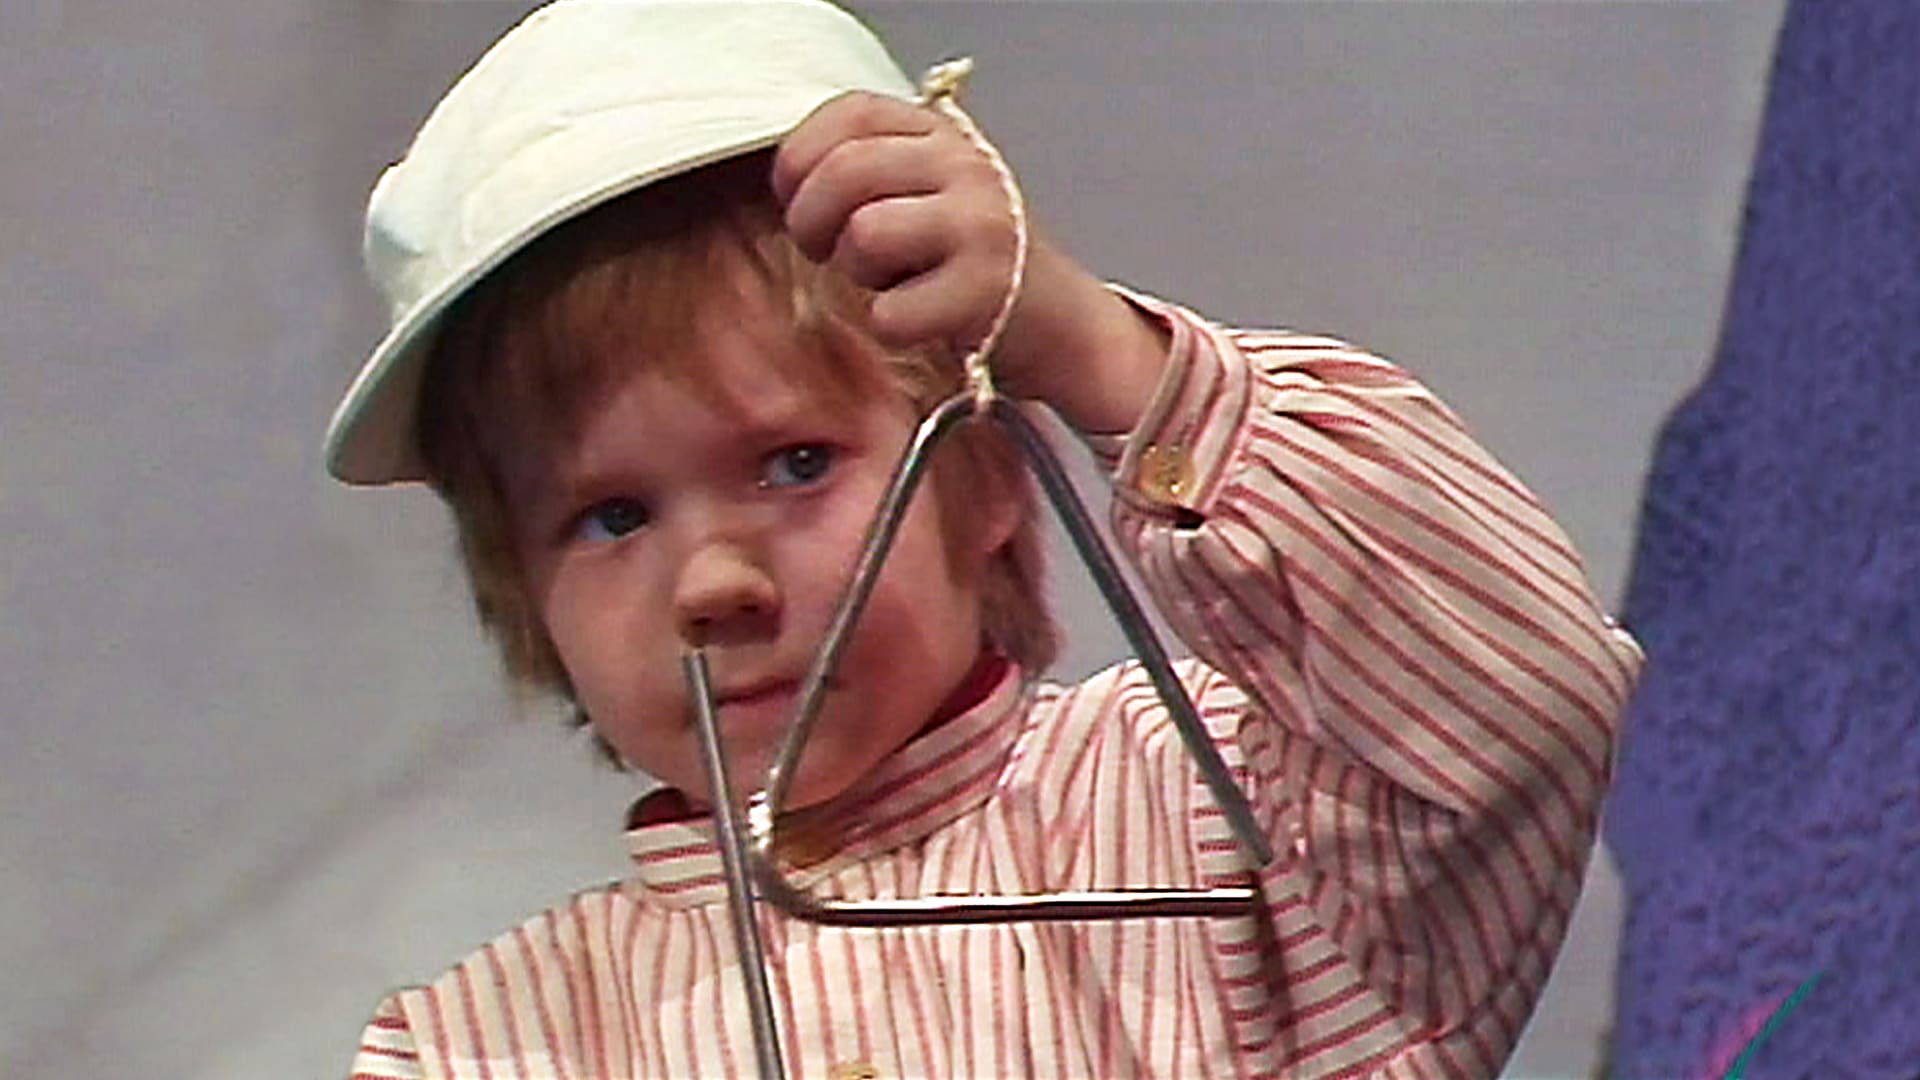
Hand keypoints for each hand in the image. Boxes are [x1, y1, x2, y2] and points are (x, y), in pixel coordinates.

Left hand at [773, 91, 1170, 433]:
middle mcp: (965, 164)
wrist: (1057, 321)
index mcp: (940, 131)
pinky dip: (890, 326)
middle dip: (811, 221)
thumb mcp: (923, 189)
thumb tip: (789, 180)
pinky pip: (891, 310)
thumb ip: (866, 165)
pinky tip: (916, 319)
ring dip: (857, 273)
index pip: (849, 113)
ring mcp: (982, 222)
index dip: (801, 158)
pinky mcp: (989, 286)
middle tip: (823, 251)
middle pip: (844, 172)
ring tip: (886, 282)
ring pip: (865, 234)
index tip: (796, 198)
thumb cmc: (969, 260)